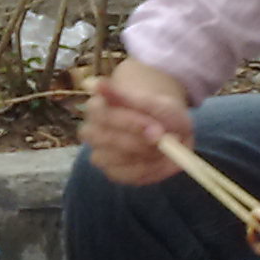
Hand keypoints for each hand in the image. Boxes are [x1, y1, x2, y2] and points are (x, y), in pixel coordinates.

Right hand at [79, 61, 193, 188]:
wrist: (168, 127)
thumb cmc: (157, 111)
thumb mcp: (151, 101)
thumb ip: (125, 96)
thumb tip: (94, 83)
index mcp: (97, 107)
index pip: (103, 115)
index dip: (130, 123)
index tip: (155, 126)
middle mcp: (91, 131)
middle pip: (104, 139)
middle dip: (137, 142)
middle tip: (161, 138)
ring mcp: (98, 153)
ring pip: (112, 160)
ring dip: (143, 157)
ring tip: (163, 148)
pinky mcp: (111, 172)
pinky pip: (125, 176)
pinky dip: (147, 170)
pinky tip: (158, 160)